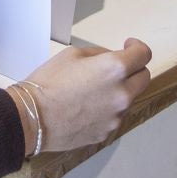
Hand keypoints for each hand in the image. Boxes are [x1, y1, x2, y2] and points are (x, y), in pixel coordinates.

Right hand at [18, 37, 152, 153]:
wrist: (32, 118)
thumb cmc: (48, 82)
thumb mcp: (73, 54)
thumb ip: (100, 55)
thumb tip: (111, 59)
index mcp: (114, 69)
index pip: (143, 54)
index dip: (137, 47)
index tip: (128, 46)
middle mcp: (122, 93)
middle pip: (144, 78)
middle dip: (134, 70)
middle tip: (116, 68)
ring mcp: (116, 116)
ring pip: (128, 99)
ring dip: (119, 91)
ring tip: (92, 91)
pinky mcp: (107, 132)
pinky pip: (114, 116)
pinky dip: (107, 109)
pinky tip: (86, 107)